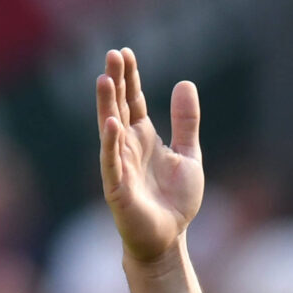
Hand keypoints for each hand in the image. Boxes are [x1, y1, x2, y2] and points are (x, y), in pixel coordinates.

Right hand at [95, 48, 201, 264]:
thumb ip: (186, 122)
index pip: (132, 100)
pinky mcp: (117, 188)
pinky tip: (112, 123)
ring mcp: (119, 165)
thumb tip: (185, 83)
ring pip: (109, 129)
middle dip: (115, 82)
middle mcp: (127, 146)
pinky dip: (111, 143)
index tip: (125, 52)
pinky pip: (112, 162)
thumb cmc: (175, 200)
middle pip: (118, 107)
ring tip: (104, 78)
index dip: (129, 78)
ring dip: (106, 104)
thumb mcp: (188, 154)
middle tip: (112, 54)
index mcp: (143, 137)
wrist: (169, 239)